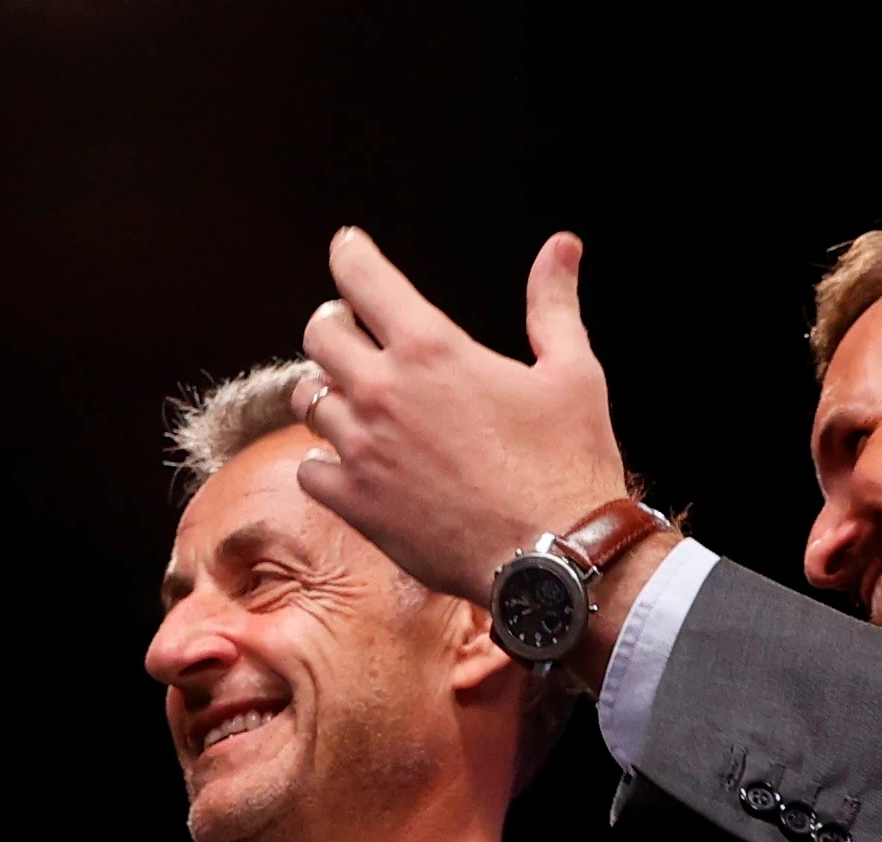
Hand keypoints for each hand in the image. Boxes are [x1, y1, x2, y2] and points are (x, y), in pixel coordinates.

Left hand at [295, 228, 637, 618]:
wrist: (555, 556)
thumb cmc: (569, 463)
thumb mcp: (572, 370)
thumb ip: (553, 304)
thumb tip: (563, 245)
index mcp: (431, 349)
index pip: (362, 279)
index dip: (350, 255)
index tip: (348, 247)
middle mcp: (382, 392)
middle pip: (319, 334)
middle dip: (334, 324)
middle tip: (352, 330)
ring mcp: (362, 450)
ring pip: (309, 400)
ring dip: (330, 393)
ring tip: (354, 399)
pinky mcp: (355, 504)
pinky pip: (309, 468)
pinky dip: (323, 460)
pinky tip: (348, 461)